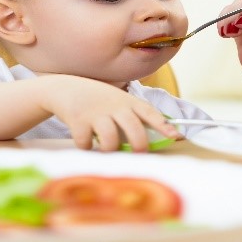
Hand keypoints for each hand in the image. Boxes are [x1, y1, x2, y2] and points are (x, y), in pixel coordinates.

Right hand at [42, 77, 180, 151]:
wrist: (66, 88)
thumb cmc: (97, 98)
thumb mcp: (118, 100)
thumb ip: (134, 115)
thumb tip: (155, 137)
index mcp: (127, 102)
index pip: (149, 113)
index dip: (164, 125)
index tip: (176, 136)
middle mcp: (114, 106)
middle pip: (134, 130)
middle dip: (139, 146)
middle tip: (138, 154)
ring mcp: (96, 113)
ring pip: (111, 142)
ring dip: (109, 149)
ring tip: (105, 147)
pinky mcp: (78, 121)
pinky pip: (87, 144)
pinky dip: (86, 146)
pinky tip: (84, 139)